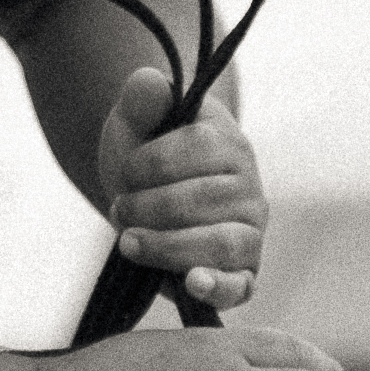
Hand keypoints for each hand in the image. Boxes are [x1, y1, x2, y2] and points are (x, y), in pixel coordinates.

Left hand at [97, 69, 264, 312]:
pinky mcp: (241, 274)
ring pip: (222, 243)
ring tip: (128, 243)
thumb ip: (140, 99)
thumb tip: (151, 83)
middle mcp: (249, 189)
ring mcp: (249, 233)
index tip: (126, 171)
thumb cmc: (143, 159)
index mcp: (229, 144)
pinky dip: (218, 286)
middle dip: (150, 207)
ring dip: (167, 245)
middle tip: (120, 210)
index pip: (200, 147)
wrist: (144, 202)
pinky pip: (240, 286)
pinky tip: (193, 283)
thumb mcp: (133, 123)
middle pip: (207, 199)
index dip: (152, 162)